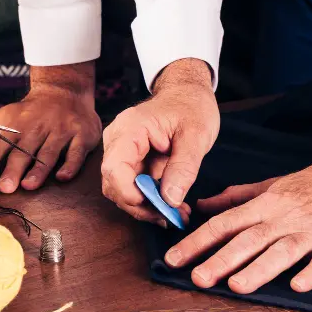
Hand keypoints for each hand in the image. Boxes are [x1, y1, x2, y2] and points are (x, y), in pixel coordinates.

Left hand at [0, 62, 101, 192]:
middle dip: (13, 169)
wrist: (65, 91)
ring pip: (49, 152)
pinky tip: (62, 177)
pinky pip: (76, 152)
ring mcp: (60, 132)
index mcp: (16, 126)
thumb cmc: (31, 110)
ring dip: (39, 169)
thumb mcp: (4, 114)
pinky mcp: (81, 136)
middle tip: (4, 188)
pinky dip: (70, 165)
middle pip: (24, 151)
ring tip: (28, 185)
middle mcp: (37, 129)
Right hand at [101, 59, 218, 225]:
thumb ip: (183, 168)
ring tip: (177, 212)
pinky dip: (151, 200)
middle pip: (115, 185)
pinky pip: (133, 187)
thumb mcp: (196, 135)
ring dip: (147, 207)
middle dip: (142, 206)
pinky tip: (171, 205)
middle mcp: (118, 141)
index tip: (157, 208)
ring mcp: (122, 152)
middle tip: (173, 216)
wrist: (188, 95)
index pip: (115, 168)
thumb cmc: (191, 107)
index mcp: (130, 129)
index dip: (130, 194)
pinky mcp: (130, 161)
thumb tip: (170, 200)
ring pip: (122, 191)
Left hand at [164, 123, 311, 292]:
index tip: (174, 259)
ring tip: (236, 286)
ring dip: (260, 268)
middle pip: (249, 240)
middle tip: (197, 278)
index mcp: (268, 204)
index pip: (225, 223)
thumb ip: (238, 197)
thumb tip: (202, 205)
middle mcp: (287, 217)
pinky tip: (298, 285)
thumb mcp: (275, 184)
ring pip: (283, 251)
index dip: (198, 241)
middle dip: (222, 260)